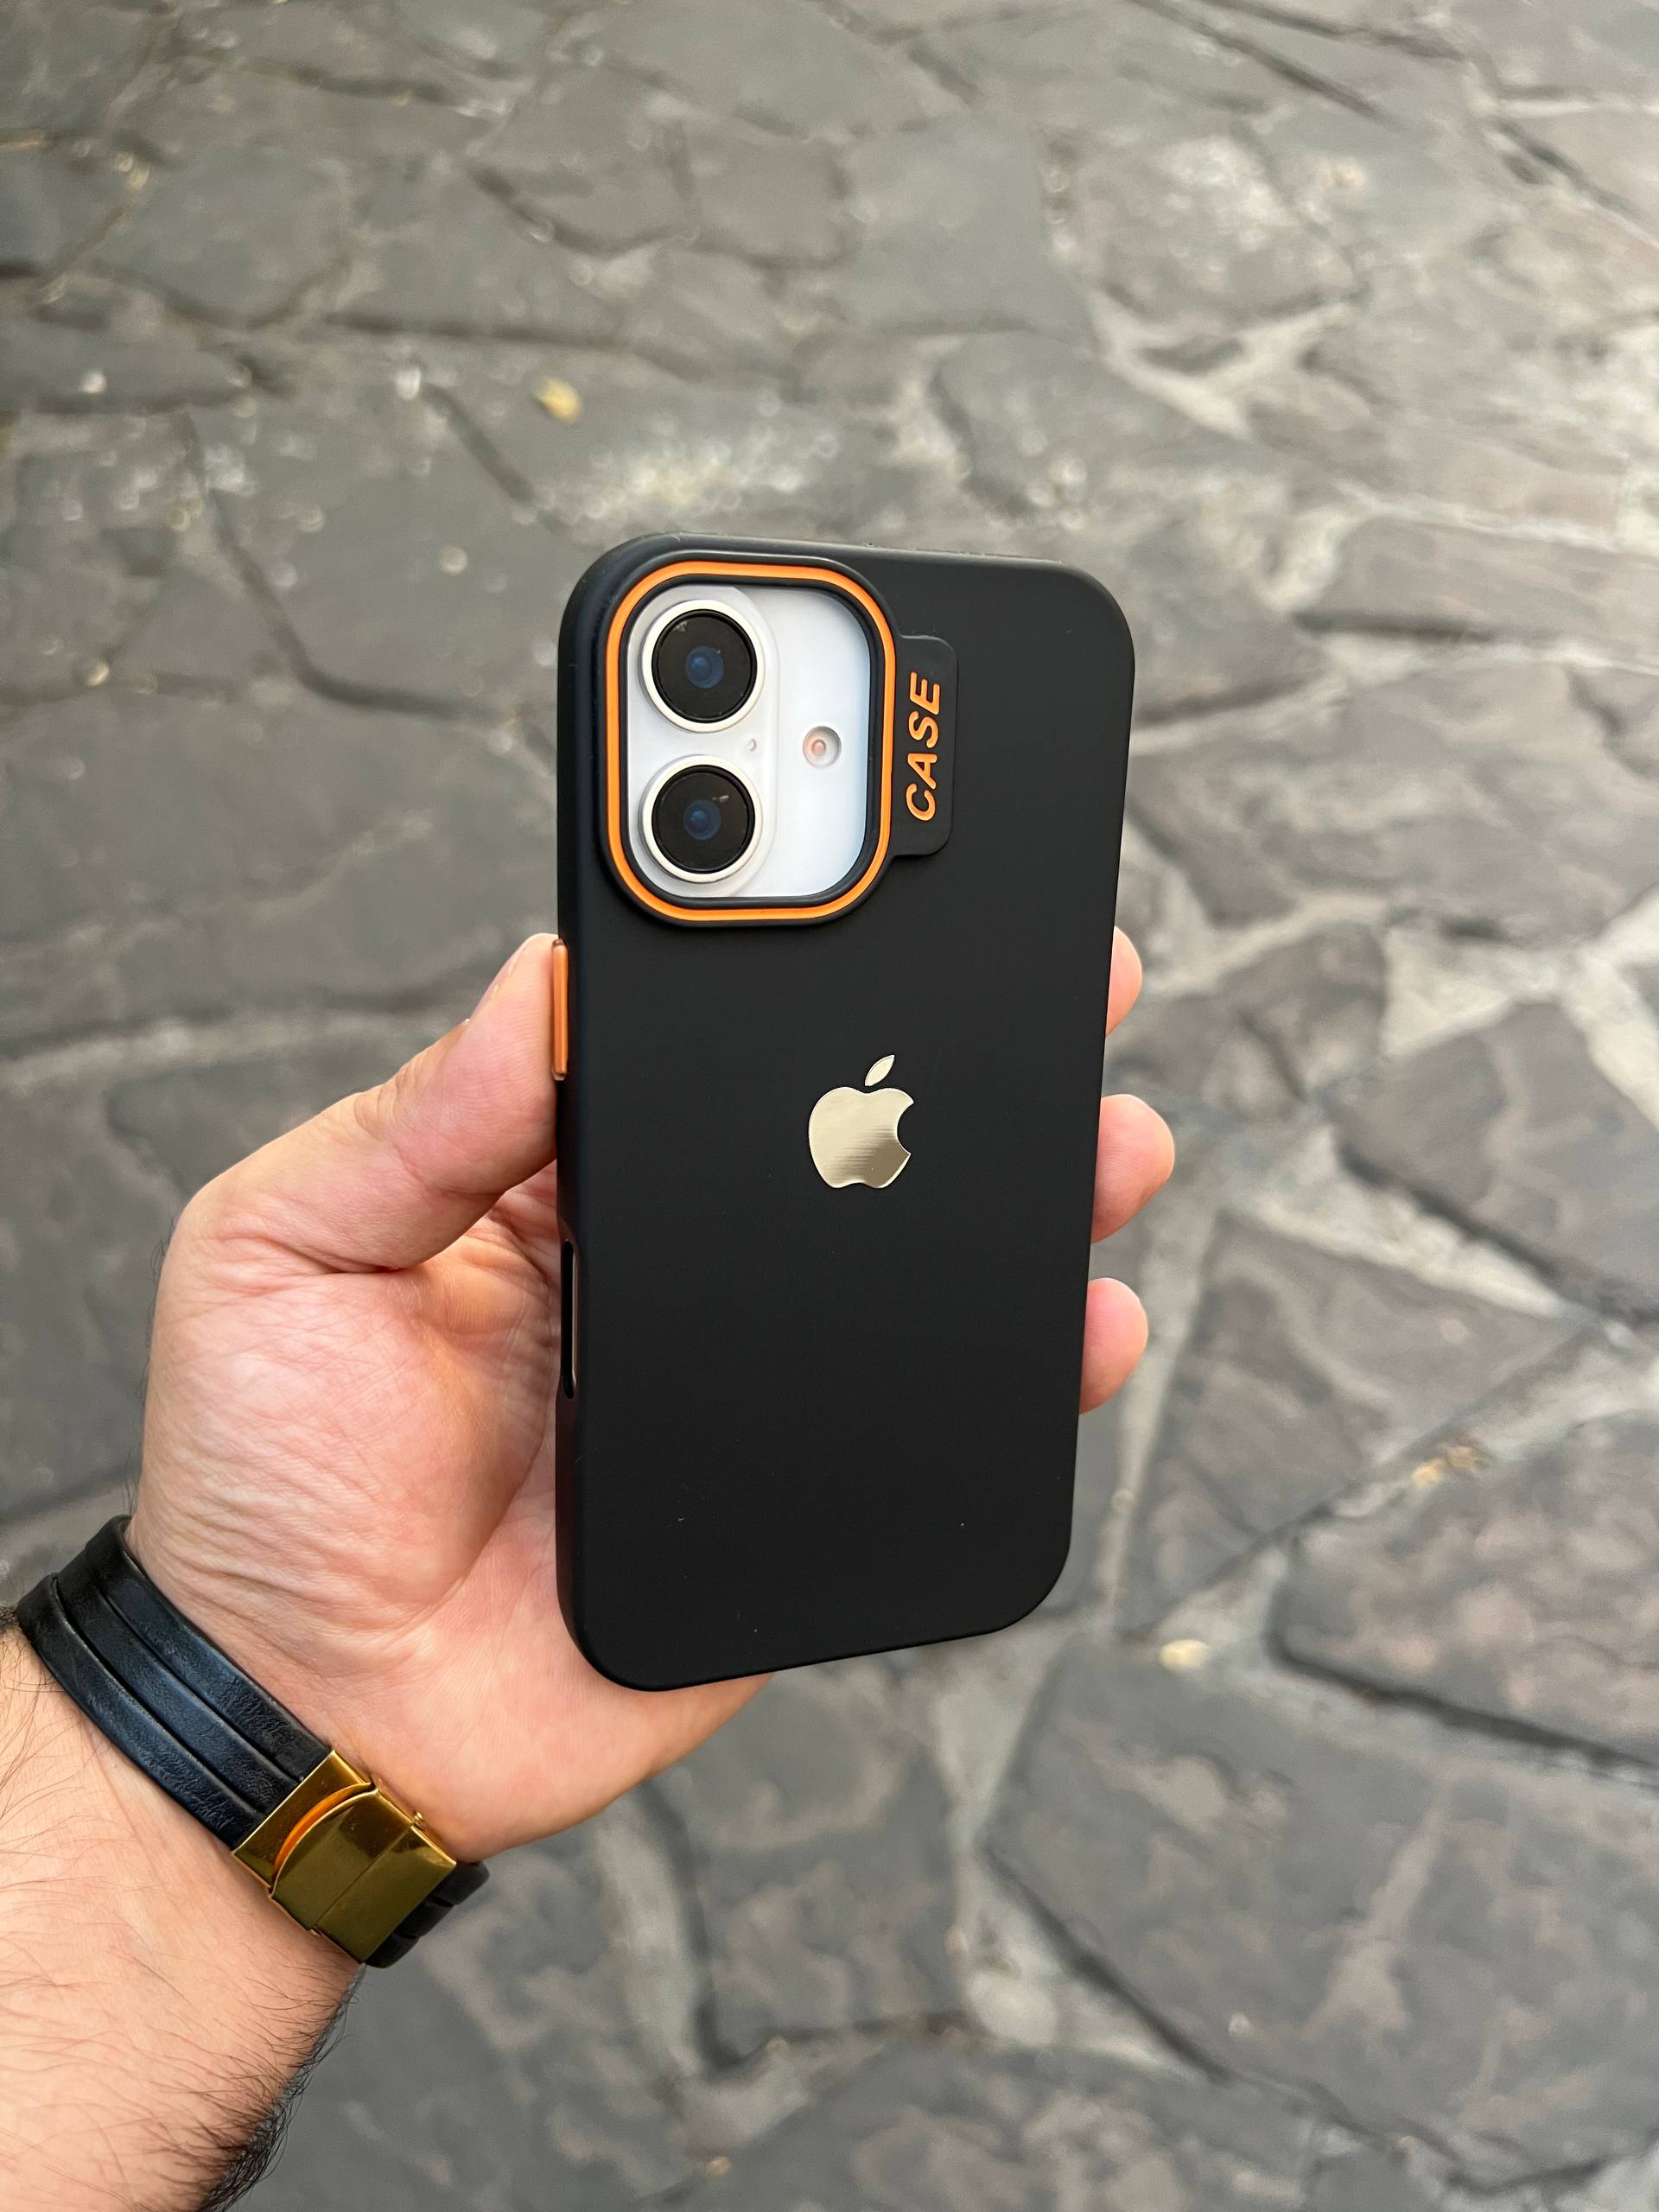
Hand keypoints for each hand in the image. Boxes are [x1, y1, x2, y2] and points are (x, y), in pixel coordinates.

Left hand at [128, 932, 1170, 1862]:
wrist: (313, 1714)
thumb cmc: (261, 1477)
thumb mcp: (281, 1252)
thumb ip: (413, 1123)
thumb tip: (540, 976)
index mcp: (552, 1177)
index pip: (696, 1041)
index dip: (788, 956)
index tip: (876, 873)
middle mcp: (668, 1260)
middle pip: (835, 1131)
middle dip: (954, 1053)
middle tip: (1057, 979)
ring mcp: (743, 1374)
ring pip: (905, 1261)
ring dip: (1019, 1193)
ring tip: (1105, 1137)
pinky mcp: (795, 1488)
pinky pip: (927, 1418)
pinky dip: (1021, 1374)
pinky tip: (1081, 1328)